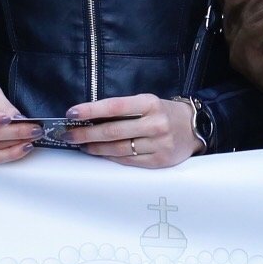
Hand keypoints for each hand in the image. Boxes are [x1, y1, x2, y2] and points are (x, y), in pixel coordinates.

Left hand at [66, 93, 199, 169]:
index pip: (115, 106)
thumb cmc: (164, 113)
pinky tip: (100, 153)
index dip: (91, 110)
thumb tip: (91, 117)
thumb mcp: (148, 102)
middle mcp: (156, 123)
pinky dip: (111, 157)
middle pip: (113, 131)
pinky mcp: (159, 160)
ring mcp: (158, 144)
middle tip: (68, 134)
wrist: (194, 127)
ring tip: (81, 145)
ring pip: (118, 148)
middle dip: (86, 133)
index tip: (72, 113)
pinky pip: (128, 160)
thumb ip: (124, 109)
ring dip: (95, 147)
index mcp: (150, 103)